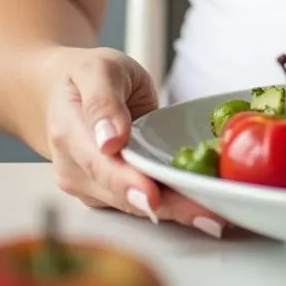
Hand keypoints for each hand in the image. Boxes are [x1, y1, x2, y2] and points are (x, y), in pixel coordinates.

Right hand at [44, 46, 225, 236]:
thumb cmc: (85, 76)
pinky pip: (145, 199)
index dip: (127, 185)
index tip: (152, 197)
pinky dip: (175, 203)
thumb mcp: (96, 69)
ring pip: (138, 203)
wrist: (68, 90)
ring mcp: (93, 186)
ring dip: (177, 211)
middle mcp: (77, 170)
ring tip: (217, 216)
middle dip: (167, 206)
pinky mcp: (111, 192)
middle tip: (209, 214)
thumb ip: (102, 100)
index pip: (100, 166)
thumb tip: (110, 139)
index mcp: (70, 135)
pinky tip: (205, 207)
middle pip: (124, 194)